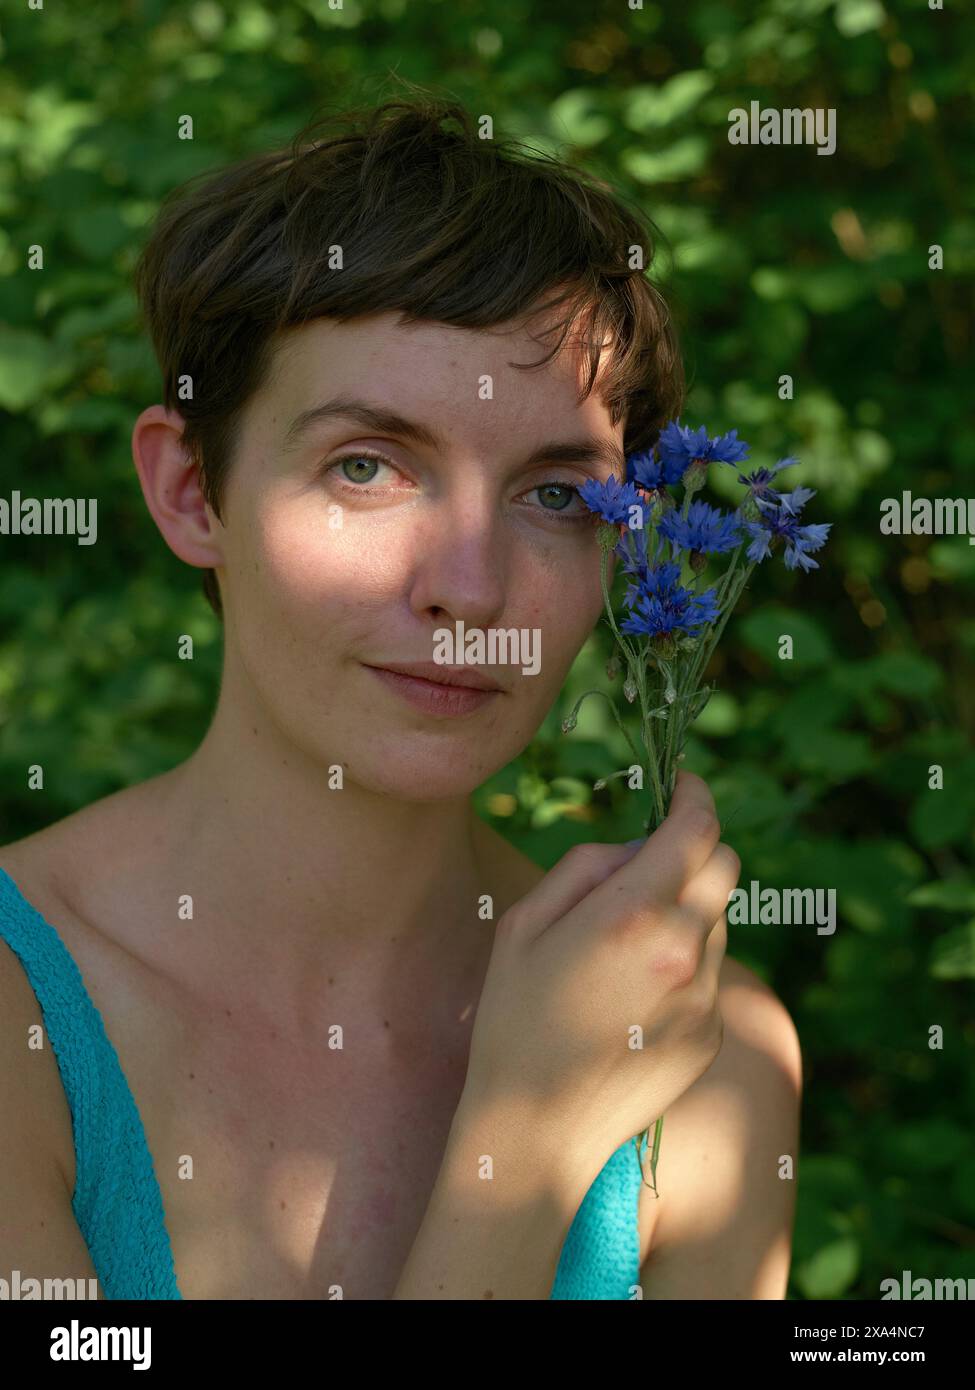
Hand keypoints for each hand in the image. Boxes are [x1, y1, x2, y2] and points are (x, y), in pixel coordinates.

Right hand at [459, 772, 737, 1180]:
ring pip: (718, 920)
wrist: (538, 1131)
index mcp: (634, 913)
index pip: (697, 829)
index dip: (695, 796)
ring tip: (624, 950)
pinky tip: (633, 998)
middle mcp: (683, 950)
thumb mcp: (523, 924)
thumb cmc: (514, 1019)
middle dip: (696, 849)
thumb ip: (585, 867)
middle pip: (725, 867)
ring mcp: (705, 996)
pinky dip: (684, 963)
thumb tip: (635, 848)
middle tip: (652, 862)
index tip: (684, 786)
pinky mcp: (712, 1033)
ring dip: (687, 910)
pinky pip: (710, 973)